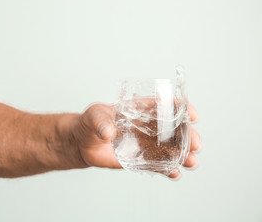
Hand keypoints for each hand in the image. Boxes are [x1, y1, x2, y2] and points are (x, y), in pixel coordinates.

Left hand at [73, 103, 200, 179]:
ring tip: (191, 163)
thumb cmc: (89, 123)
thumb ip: (100, 122)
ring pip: (171, 148)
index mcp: (139, 109)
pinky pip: (159, 164)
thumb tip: (109, 133)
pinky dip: (169, 169)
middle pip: (174, 129)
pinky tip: (175, 174)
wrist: (82, 143)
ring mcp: (145, 143)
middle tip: (196, 145)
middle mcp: (147, 126)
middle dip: (188, 136)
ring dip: (183, 155)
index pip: (164, 105)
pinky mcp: (141, 159)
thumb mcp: (93, 116)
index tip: (192, 115)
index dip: (181, 108)